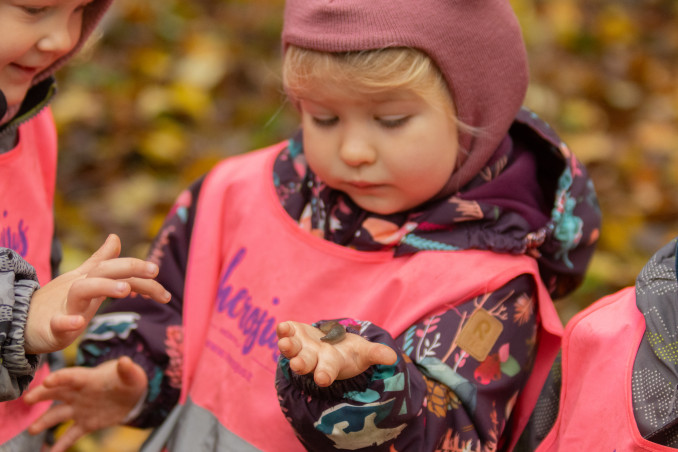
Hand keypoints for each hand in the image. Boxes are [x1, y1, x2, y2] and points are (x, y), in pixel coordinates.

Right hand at [24, 234, 169, 354]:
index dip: (144, 277)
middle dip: (130, 268)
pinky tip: (79, 323)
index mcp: (91, 279)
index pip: (121, 272)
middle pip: (105, 271)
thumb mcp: (83, 279)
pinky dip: (67, 322)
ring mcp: (65, 305)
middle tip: (154, 270)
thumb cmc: (59, 300)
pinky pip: (58, 322)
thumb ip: (101, 260)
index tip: (167, 293)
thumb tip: (115, 238)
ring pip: (83, 290)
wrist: (24, 322)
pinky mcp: (51, 326)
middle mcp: (80, 288)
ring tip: (125, 290)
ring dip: (104, 287)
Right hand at [24, 357, 146, 451]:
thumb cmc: (128, 380)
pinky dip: (60, 445)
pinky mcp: (85, 424)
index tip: (47, 381)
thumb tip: (126, 361)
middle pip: (57, 393)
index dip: (60, 377)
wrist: (131, 396)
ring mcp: (80, 409)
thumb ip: (127, 369)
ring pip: (58, 415)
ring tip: (32, 430)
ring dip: (44, 422)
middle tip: (27, 399)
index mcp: (89, 378)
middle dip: (42, 395)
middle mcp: (79, 393)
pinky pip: (70, 435)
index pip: (71, 376)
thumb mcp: (132, 374)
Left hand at [277, 321, 396, 386]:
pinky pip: (286, 333)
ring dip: (288, 347)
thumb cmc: (348, 352)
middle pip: (306, 363)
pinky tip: (283, 326)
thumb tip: (392, 357)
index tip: (322, 379)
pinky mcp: (293, 333)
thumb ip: (376, 354)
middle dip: (302, 363)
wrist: (330, 343)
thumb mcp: (364, 352)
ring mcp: (300, 347)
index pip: (327, 371)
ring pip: (291, 350)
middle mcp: (313, 359)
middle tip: (297, 365)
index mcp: (330, 365)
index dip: (324, 374)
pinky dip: (283, 330)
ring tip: (284, 344)